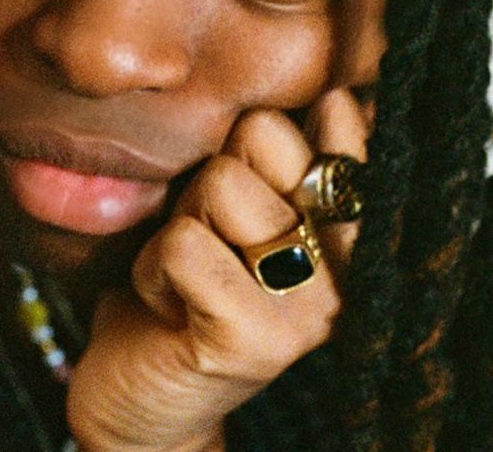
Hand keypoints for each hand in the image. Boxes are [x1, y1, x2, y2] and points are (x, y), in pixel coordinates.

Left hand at [64, 88, 370, 451]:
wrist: (142, 400)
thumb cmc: (184, 286)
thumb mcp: (231, 209)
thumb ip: (279, 157)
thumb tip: (339, 91)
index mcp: (350, 234)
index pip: (346, 132)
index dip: (303, 125)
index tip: (278, 168)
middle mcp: (349, 272)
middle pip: (266, 138)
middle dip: (212, 175)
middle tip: (209, 238)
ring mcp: (308, 311)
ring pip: (223, 185)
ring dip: (178, 224)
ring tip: (187, 275)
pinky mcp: (253, 341)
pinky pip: (183, 245)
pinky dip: (152, 269)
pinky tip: (166, 307)